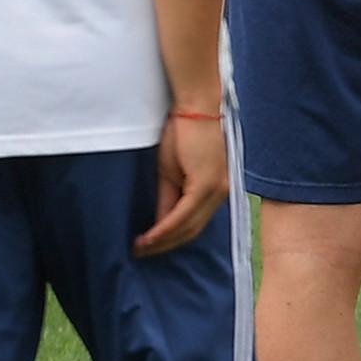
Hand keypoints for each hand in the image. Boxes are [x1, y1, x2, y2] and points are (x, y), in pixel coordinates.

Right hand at [136, 111, 230, 256]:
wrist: (194, 108)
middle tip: (141, 252)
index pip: (192, 223)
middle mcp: (219, 194)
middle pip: (192, 230)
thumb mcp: (171, 169)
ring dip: (163, 240)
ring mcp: (215, 190)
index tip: (148, 246)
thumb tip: (159, 221)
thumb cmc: (182, 133)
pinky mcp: (206, 184)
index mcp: (213, 190)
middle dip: (165, 245)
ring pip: (188, 226)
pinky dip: (165, 227)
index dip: (169, 238)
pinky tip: (149, 236)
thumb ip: (168, 196)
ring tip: (141, 248)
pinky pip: (184, 214)